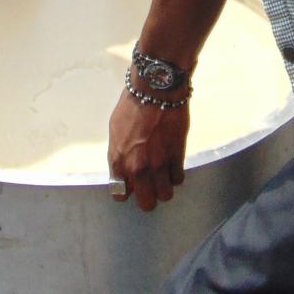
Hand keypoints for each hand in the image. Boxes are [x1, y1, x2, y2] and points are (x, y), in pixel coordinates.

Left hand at [108, 87, 188, 210]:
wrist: (155, 90)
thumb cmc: (132, 106)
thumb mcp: (115, 130)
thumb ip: (120, 153)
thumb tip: (125, 168)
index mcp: (118, 160)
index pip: (120, 194)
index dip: (128, 191)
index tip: (132, 185)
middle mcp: (137, 168)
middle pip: (146, 202)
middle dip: (148, 197)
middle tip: (151, 186)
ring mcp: (158, 165)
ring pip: (165, 195)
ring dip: (165, 187)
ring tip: (164, 175)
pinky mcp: (177, 157)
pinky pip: (178, 179)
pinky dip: (176, 175)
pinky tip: (173, 164)